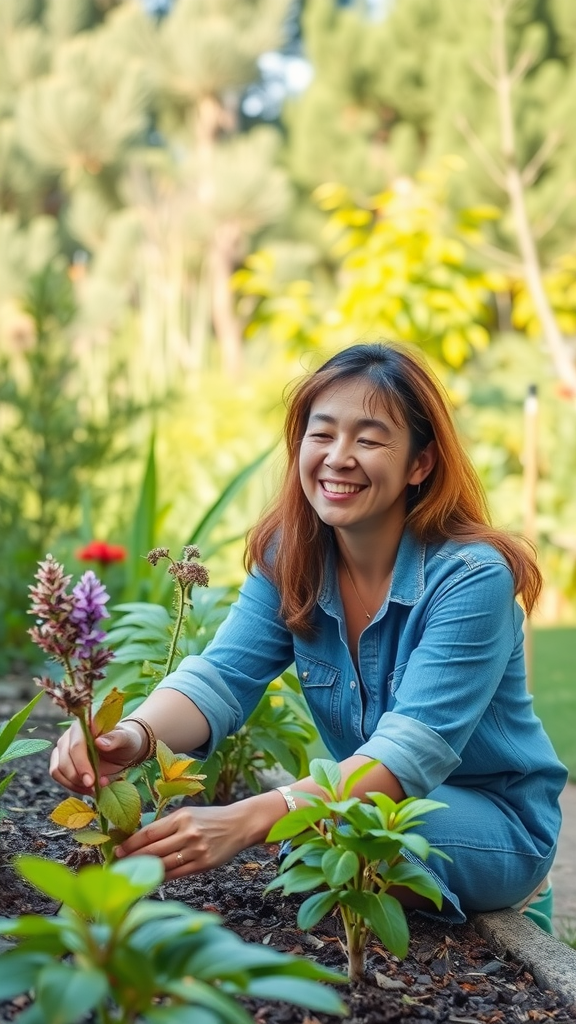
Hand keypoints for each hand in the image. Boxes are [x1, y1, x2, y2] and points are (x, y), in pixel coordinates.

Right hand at [50, 718, 145, 793]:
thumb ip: (116, 738)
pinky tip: (87, 789)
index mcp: (84, 725)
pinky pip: (59, 777)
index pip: (76, 745)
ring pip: (57, 769)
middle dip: (77, 777)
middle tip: (93, 787)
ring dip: (73, 783)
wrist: (124, 749)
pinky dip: (71, 786)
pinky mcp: (61, 762)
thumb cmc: (126, 740)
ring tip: (92, 789)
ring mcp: (63, 749)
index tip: (91, 780)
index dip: (81, 764)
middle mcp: (70, 735)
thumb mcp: (127, 738)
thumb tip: (99, 742)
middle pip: (64, 760)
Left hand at [114, 804, 246, 879]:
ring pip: (163, 864)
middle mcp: (187, 833)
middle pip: (152, 850)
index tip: (118, 850)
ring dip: (144, 870)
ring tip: (131, 873)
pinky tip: (151, 878)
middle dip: (133, 858)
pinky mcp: (203, 864)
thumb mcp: (189, 814)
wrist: (239, 825)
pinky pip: (176, 874)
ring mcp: (196, 850)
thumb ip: (167, 825)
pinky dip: (162, 877)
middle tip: (118, 864)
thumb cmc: (210, 819)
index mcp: (181, 817)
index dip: (131, 843)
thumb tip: (140, 840)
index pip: (149, 832)